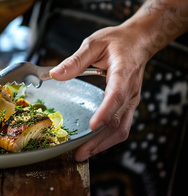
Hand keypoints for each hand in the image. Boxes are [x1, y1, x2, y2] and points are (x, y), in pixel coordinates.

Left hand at [49, 25, 150, 161]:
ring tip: (83, 153)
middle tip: (79, 152)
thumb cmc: (117, 41)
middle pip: (118, 121)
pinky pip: (121, 126)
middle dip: (99, 140)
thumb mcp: (94, 43)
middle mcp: (130, 91)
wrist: (139, 41)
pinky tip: (92, 144)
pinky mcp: (128, 105)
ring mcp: (131, 100)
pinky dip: (108, 139)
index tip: (93, 125)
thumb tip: (55, 74)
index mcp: (123, 73)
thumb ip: (75, 60)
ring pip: (122, 128)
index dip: (105, 112)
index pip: (117, 95)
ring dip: (103, 144)